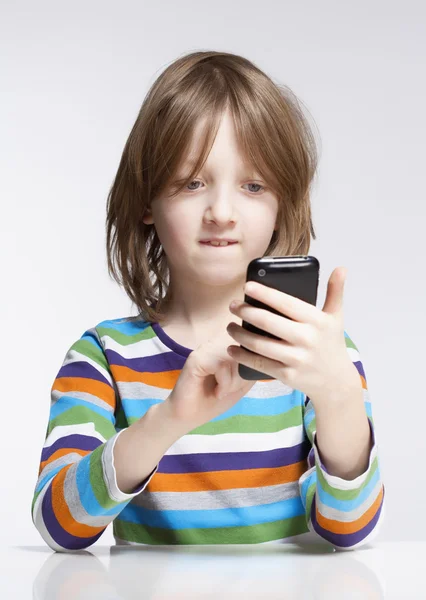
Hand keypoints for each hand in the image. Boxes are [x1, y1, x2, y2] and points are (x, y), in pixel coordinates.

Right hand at [164, 329, 256, 432]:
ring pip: (235, 357)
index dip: (253, 366)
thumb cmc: (214, 400)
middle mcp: (217, 341)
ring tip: (223, 391)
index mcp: (227, 345)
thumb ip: (253, 367)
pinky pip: (222, 365)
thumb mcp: (242, 383)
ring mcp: (206, 347)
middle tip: (230, 389)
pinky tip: (216, 392)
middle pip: (246, 350)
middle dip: (243, 375)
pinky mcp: (196, 358)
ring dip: (234, 380)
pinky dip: (224, 383)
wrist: (188, 416)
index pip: (252, 345)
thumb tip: (269, 356)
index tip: (240, 384)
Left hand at [226, 267, 359, 405]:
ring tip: (229, 326)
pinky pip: (259, 363)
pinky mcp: (287, 375)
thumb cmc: (331, 344)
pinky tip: (232, 348)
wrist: (336, 382)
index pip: (286, 303)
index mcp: (316, 321)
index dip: (264, 293)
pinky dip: (242, 356)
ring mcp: (296, 359)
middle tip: (233, 305)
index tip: (247, 286)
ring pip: (259, 344)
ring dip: (240, 334)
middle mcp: (306, 339)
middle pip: (267, 322)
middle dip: (245, 311)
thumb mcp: (336, 318)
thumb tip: (341, 268)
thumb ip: (335, 292)